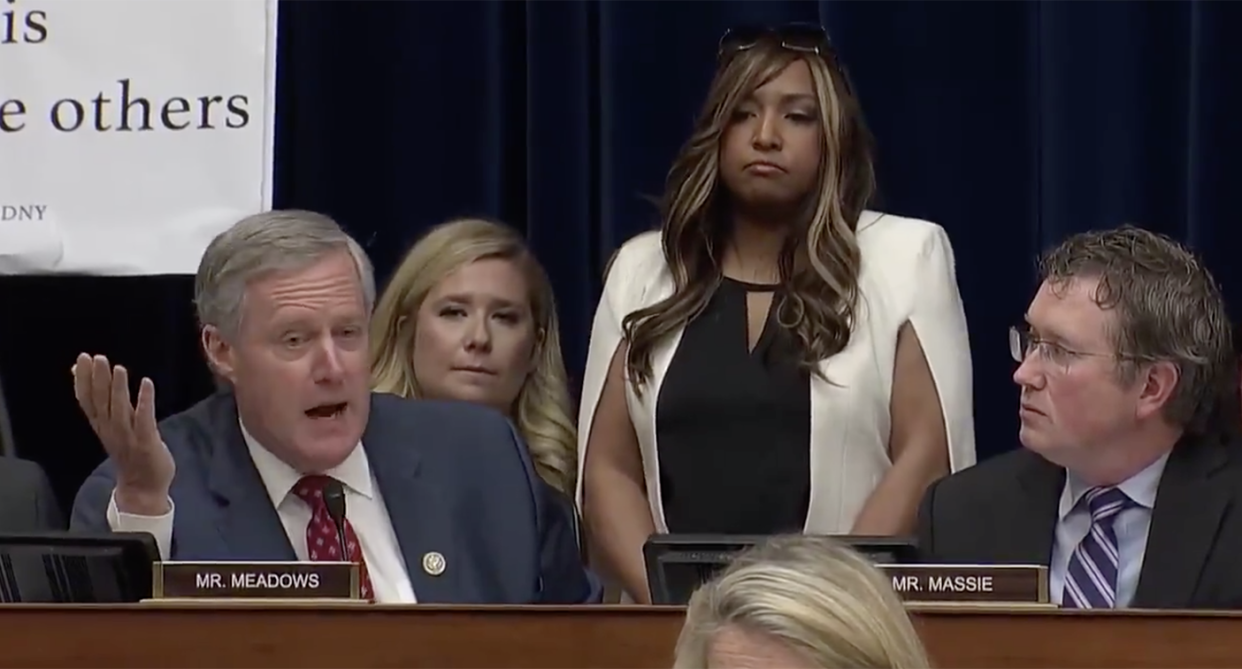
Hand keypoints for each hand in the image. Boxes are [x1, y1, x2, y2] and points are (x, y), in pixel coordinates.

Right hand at [72, 353, 174, 514]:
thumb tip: (87, 380)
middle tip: (96, 357)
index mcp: (101, 426)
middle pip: (100, 402)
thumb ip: (102, 404)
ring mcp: (128, 437)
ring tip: (118, 368)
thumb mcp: (111, 428)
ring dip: (118, 388)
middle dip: (97, 379)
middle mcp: (111, 430)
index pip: (87, 400)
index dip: (83, 380)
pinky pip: (144, 419)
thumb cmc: (129, 453)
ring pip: (119, 410)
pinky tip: (146, 383)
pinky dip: (144, 401)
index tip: (81, 359)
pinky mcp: (146, 442)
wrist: (142, 488)